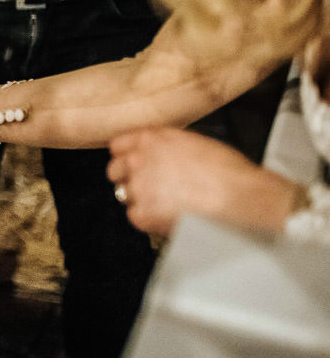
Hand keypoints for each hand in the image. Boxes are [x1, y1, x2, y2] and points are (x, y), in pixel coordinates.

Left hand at [107, 127, 301, 236]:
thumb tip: (156, 153)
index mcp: (151, 139)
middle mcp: (138, 160)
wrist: (242, 197)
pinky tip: (169, 216)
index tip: (133, 164)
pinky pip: (136, 216)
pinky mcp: (143, 213)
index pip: (117, 146)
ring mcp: (138, 187)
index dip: (126, 156)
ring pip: (125, 194)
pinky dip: (149, 218)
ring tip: (167, 203)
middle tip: (150, 187)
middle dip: (129, 178)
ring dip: (141, 198)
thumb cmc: (228, 170)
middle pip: (115, 170)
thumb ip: (165, 145)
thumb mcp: (192, 142)